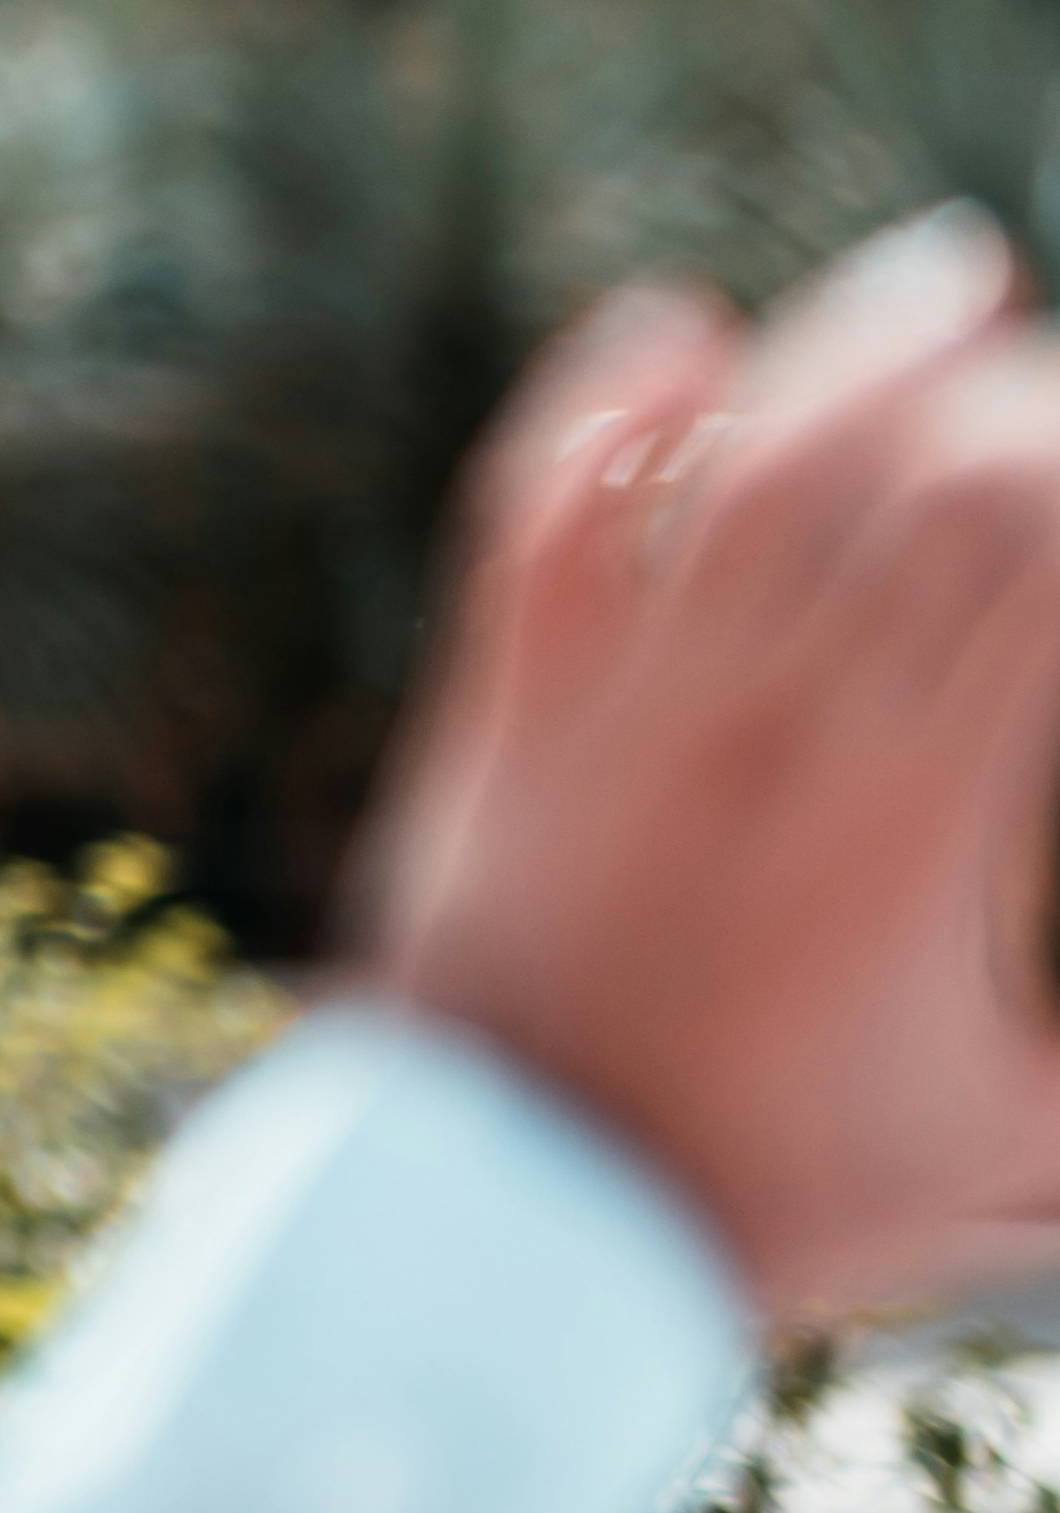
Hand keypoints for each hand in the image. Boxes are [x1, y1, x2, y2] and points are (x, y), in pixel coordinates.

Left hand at [361, 215, 1059, 1330]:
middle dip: (1017, 396)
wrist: (509, 1237)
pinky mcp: (504, 708)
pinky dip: (605, 404)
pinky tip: (675, 324)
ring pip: (746, 467)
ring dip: (855, 349)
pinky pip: (543, 516)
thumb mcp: (1018, 1148)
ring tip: (949, 275)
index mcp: (920, 818)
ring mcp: (625, 705)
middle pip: (920, 486)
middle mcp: (775, 728)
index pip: (1039, 559)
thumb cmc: (777, 1197)